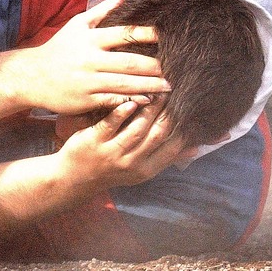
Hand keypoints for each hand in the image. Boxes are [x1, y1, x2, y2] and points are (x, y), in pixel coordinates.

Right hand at [12, 0, 170, 114]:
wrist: (32, 76)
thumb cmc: (60, 48)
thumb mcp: (78, 24)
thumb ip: (106, 9)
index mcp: (91, 39)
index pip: (124, 34)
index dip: (147, 35)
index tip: (167, 36)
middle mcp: (90, 60)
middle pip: (130, 63)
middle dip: (155, 67)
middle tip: (177, 69)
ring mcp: (88, 81)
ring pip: (125, 84)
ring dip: (149, 86)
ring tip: (169, 87)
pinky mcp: (85, 100)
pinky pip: (113, 101)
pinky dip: (131, 101)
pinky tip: (147, 102)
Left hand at [56, 96, 186, 190]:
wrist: (74, 179)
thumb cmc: (113, 170)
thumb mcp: (141, 170)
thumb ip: (167, 158)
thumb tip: (196, 148)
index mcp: (146, 170)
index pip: (172, 147)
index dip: (182, 127)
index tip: (189, 108)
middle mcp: (131, 164)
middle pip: (157, 134)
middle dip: (169, 113)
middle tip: (175, 92)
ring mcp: (112, 153)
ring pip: (137, 128)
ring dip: (150, 108)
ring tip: (158, 90)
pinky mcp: (94, 142)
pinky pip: (111, 124)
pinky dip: (122, 111)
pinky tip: (132, 99)